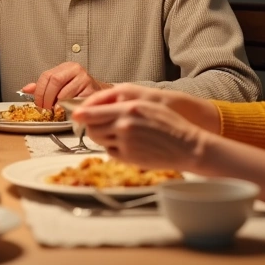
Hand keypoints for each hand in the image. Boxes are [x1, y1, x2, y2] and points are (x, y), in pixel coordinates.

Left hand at [20, 62, 111, 109]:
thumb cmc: (78, 90)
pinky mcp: (91, 90)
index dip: (39, 91)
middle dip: (46, 97)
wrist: (100, 94)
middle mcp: (75, 69)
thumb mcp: (59, 85)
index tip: (38, 103)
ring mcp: (84, 78)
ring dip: (56, 104)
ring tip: (55, 109)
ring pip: (64, 92)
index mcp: (65, 67)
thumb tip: (25, 89)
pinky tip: (66, 109)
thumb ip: (43, 86)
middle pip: (54, 81)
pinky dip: (67, 107)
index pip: (46, 75)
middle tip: (45, 108)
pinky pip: (75, 100)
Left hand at [73, 99, 207, 171]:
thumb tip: (98, 110)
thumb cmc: (170, 124)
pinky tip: (127, 145)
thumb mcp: (146, 106)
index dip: (81, 114)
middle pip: (92, 127)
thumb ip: (121, 107)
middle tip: (97, 125)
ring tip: (117, 134)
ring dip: (102, 137)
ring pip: (99, 140)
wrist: (188, 145)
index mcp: (128, 109)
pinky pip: (111, 152)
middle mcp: (124, 125)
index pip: (92, 112)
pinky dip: (114, 148)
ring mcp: (125, 143)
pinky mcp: (128, 157)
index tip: (76, 114)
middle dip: (92, 126)